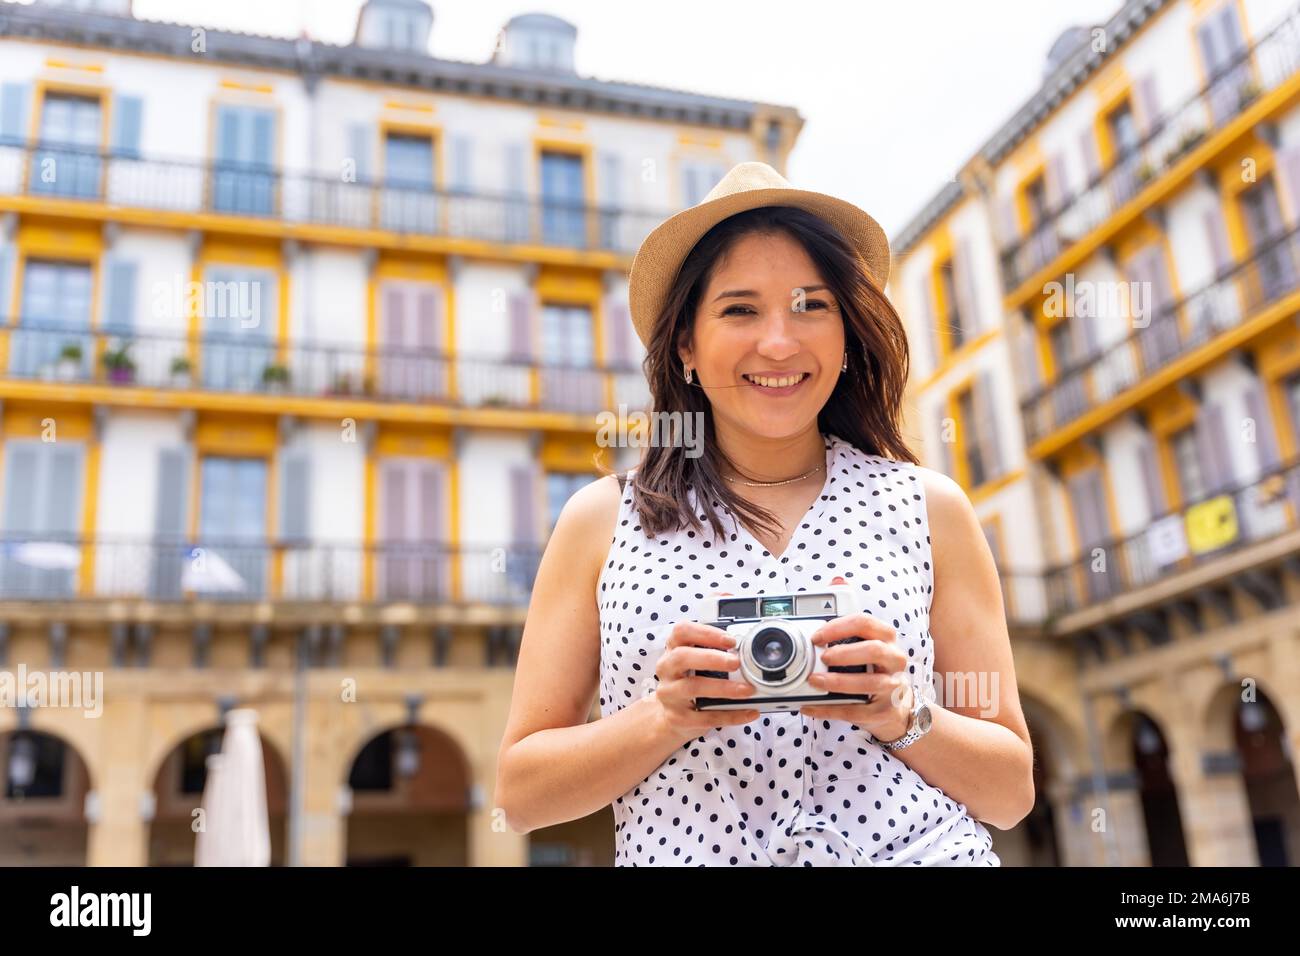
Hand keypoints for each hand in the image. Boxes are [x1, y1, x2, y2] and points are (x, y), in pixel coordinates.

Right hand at [651, 621, 760, 743]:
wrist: (672, 717)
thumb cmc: (690, 683)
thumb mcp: (695, 664)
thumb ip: (714, 654)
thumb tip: (747, 651)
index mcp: (673, 650)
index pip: (681, 631)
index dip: (706, 633)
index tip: (730, 640)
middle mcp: (667, 670)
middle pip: (682, 657)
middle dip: (712, 658)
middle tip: (736, 662)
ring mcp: (670, 695)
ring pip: (693, 687)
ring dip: (723, 688)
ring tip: (746, 689)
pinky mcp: (679, 718)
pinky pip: (706, 717)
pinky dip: (731, 714)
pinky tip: (749, 711)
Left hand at [800, 612, 913, 742]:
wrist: (897, 705)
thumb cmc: (875, 670)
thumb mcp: (867, 650)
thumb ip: (845, 642)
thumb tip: (810, 643)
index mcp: (886, 639)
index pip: (865, 623)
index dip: (838, 627)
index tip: (817, 637)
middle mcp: (894, 660)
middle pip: (874, 650)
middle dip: (845, 653)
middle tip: (823, 658)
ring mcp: (892, 687)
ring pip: (869, 683)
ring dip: (838, 682)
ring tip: (815, 681)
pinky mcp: (883, 711)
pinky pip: (854, 710)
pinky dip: (828, 708)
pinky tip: (810, 705)